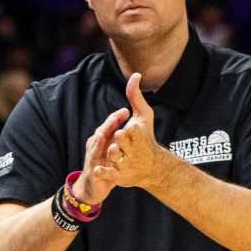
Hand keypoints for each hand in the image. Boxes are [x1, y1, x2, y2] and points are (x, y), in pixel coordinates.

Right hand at [76, 104, 129, 205]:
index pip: (109, 126)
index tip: (126, 111)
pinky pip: (96, 168)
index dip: (116, 118)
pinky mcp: (94, 173)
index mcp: (103, 140)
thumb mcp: (114, 150)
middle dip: (108, 125)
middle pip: (102, 132)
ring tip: (103, 134)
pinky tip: (99, 161)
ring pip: (95, 147)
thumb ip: (121, 137)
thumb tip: (132, 123)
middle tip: (117, 117)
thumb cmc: (106, 166)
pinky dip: (97, 164)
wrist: (95, 187)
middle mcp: (96, 147)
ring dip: (99, 141)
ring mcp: (93, 159)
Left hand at [98, 72, 167, 189]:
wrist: (153, 166)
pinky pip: (110, 173)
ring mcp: (126, 163)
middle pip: (122, 142)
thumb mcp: (144, 116)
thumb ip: (136, 96)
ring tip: (112, 150)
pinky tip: (97, 169)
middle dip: (121, 140)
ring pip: (116, 156)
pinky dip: (104, 172)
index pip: (132, 129)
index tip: (128, 123)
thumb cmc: (146, 137)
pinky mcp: (120, 176)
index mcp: (138, 134)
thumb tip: (135, 74)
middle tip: (120, 136)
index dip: (129, 128)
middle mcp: (133, 150)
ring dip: (113, 153)